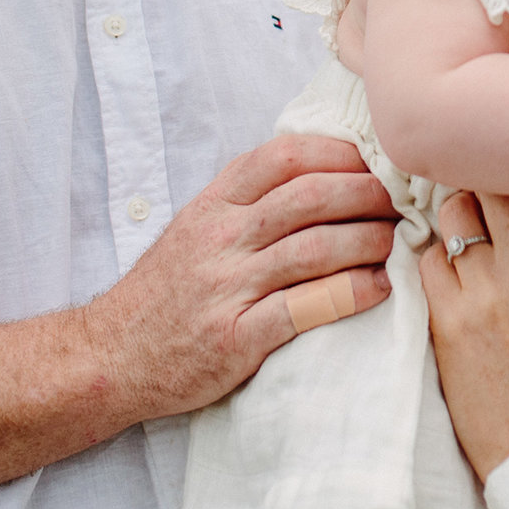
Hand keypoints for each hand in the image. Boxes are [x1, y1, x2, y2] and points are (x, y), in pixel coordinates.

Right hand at [81, 135, 396, 420]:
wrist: (110, 355)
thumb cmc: (166, 290)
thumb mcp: (196, 226)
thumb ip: (248, 199)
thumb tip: (322, 171)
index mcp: (213, 205)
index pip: (283, 157)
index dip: (338, 153)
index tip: (373, 161)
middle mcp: (219, 240)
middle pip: (309, 198)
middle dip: (366, 193)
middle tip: (398, 202)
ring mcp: (227, 288)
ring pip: (314, 249)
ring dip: (368, 241)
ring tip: (394, 242)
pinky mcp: (235, 338)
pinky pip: (305, 308)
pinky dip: (350, 294)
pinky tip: (377, 289)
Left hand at [420, 190, 508, 481]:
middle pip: (493, 180)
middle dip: (485, 182)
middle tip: (481, 195)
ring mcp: (488, 289)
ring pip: (454, 212)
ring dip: (455, 217)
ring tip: (461, 236)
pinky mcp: (449, 319)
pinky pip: (429, 259)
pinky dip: (434, 261)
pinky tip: (448, 278)